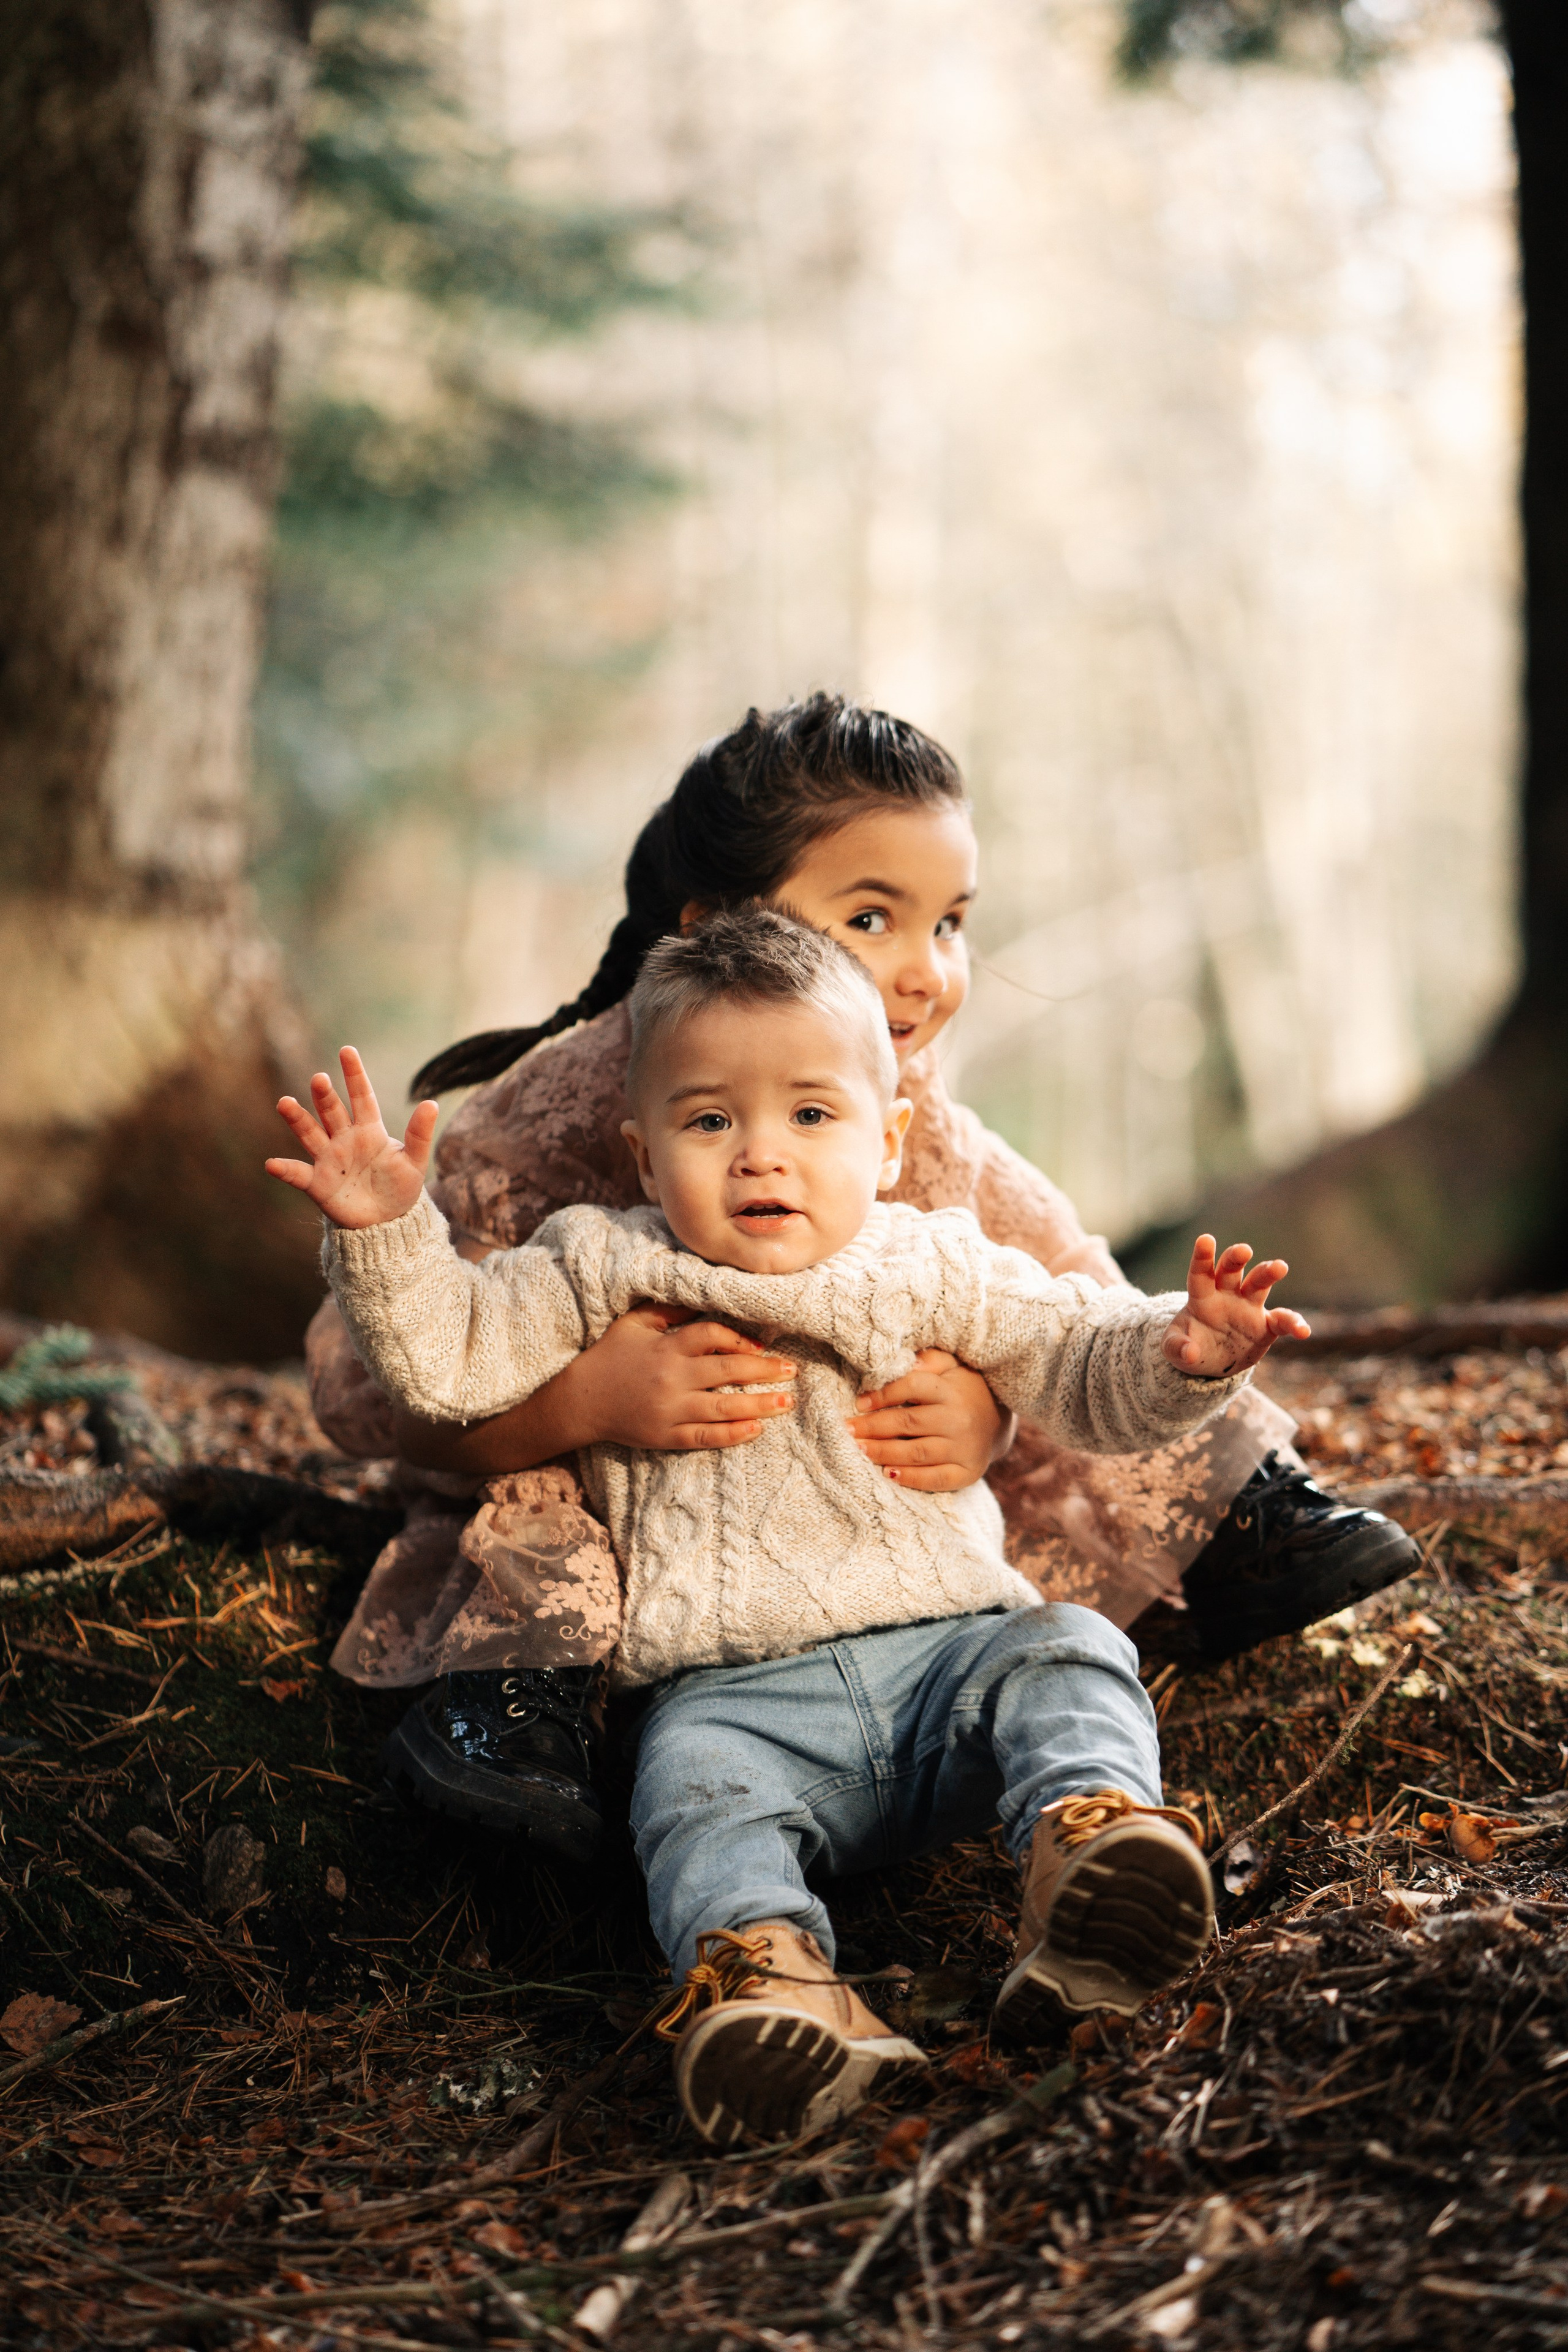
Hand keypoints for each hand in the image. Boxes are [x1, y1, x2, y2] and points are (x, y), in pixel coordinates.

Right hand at [266, 1047, 438, 1229]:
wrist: (387, 1221)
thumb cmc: (400, 1186)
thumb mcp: (414, 1161)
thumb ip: (419, 1134)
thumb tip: (431, 1103)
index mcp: (369, 1129)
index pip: (362, 1097)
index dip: (355, 1075)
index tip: (347, 1050)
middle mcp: (344, 1138)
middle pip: (332, 1112)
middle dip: (325, 1095)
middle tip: (320, 1079)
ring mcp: (329, 1159)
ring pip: (310, 1134)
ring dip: (297, 1119)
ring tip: (285, 1102)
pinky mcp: (317, 1183)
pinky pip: (298, 1174)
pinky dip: (285, 1169)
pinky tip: (272, 1164)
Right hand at [575, 1304, 796, 1450]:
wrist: (579, 1401)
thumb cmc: (609, 1356)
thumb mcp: (635, 1323)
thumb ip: (670, 1312)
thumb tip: (705, 1299)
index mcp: (667, 1348)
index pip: (713, 1337)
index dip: (741, 1338)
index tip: (762, 1344)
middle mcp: (672, 1379)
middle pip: (728, 1371)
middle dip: (764, 1370)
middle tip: (791, 1370)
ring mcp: (670, 1410)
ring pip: (724, 1408)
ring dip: (760, 1405)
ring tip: (786, 1402)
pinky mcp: (665, 1437)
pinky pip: (705, 1438)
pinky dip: (732, 1435)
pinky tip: (755, 1430)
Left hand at [849, 1350, 1009, 1491]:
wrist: (998, 1422)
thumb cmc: (963, 1390)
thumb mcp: (951, 1366)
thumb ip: (926, 1361)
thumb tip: (897, 1362)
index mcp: (951, 1391)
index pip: (912, 1387)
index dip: (883, 1394)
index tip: (859, 1402)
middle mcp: (959, 1420)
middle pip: (908, 1422)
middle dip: (872, 1427)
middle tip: (846, 1430)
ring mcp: (964, 1449)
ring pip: (917, 1452)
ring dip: (883, 1453)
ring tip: (859, 1450)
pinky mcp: (968, 1473)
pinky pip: (935, 1479)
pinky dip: (910, 1478)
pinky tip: (887, 1473)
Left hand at [1162, 1236, 1310, 1377]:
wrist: (1211, 1362)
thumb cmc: (1189, 1346)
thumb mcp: (1173, 1350)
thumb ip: (1177, 1349)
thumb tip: (1189, 1353)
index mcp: (1202, 1298)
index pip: (1200, 1274)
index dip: (1202, 1257)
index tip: (1205, 1239)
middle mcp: (1227, 1296)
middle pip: (1231, 1270)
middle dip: (1236, 1258)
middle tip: (1244, 1250)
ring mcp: (1248, 1308)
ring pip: (1259, 1284)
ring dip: (1268, 1273)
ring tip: (1280, 1266)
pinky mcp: (1266, 1326)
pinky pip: (1282, 1321)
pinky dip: (1293, 1324)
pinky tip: (1303, 1331)